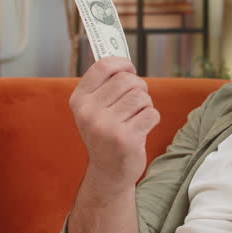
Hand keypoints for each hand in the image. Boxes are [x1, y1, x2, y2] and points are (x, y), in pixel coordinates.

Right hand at [69, 57, 160, 190]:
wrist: (108, 172)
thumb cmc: (106, 134)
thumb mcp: (95, 109)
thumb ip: (105, 85)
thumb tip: (124, 60)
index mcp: (79, 100)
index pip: (102, 66)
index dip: (122, 63)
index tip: (129, 69)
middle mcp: (89, 112)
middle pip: (127, 80)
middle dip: (139, 87)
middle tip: (137, 100)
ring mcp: (107, 127)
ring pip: (141, 96)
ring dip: (146, 104)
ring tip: (137, 116)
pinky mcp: (126, 139)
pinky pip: (152, 113)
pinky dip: (152, 119)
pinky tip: (141, 129)